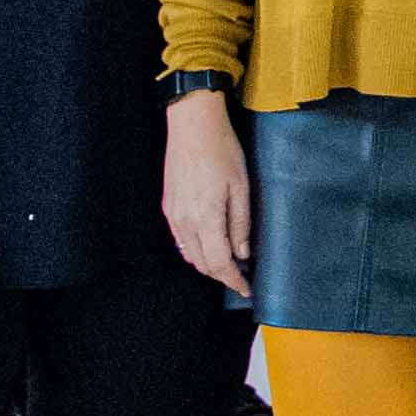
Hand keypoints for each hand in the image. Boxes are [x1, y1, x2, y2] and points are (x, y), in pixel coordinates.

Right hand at [163, 92, 252, 290]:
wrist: (192, 126)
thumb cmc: (222, 151)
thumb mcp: (241, 186)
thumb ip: (240, 224)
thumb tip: (242, 254)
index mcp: (206, 217)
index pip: (219, 264)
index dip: (233, 281)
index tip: (247, 289)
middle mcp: (185, 221)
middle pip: (203, 264)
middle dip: (222, 276)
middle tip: (242, 278)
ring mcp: (173, 215)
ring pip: (191, 254)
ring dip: (209, 264)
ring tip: (229, 264)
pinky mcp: (168, 207)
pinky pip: (181, 240)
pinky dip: (196, 251)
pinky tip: (210, 246)